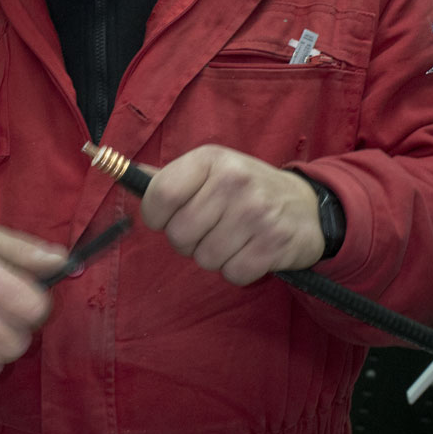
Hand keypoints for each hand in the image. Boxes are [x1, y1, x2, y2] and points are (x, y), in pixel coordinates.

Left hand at [139, 145, 324, 284]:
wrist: (308, 207)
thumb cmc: (247, 189)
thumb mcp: (211, 170)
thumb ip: (169, 178)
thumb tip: (124, 177)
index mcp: (211, 159)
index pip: (160, 194)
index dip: (156, 216)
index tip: (167, 218)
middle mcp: (234, 181)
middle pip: (179, 234)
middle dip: (188, 241)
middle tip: (210, 229)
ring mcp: (257, 212)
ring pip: (204, 258)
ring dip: (214, 257)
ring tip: (233, 238)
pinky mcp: (275, 243)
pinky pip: (233, 274)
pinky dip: (238, 270)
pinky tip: (250, 251)